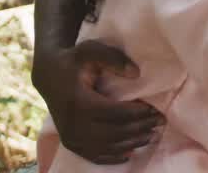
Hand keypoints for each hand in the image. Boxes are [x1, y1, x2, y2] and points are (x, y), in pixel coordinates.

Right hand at [32, 39, 164, 164]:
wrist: (48, 76)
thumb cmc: (73, 61)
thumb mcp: (90, 50)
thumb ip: (113, 58)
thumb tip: (136, 74)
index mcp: (78, 102)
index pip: (115, 114)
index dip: (138, 114)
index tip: (156, 111)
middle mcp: (73, 123)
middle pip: (115, 132)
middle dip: (140, 128)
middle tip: (159, 123)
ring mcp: (71, 137)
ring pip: (108, 146)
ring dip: (132, 143)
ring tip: (151, 134)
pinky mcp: (71, 144)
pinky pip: (95, 156)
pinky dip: (114, 156)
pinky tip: (130, 152)